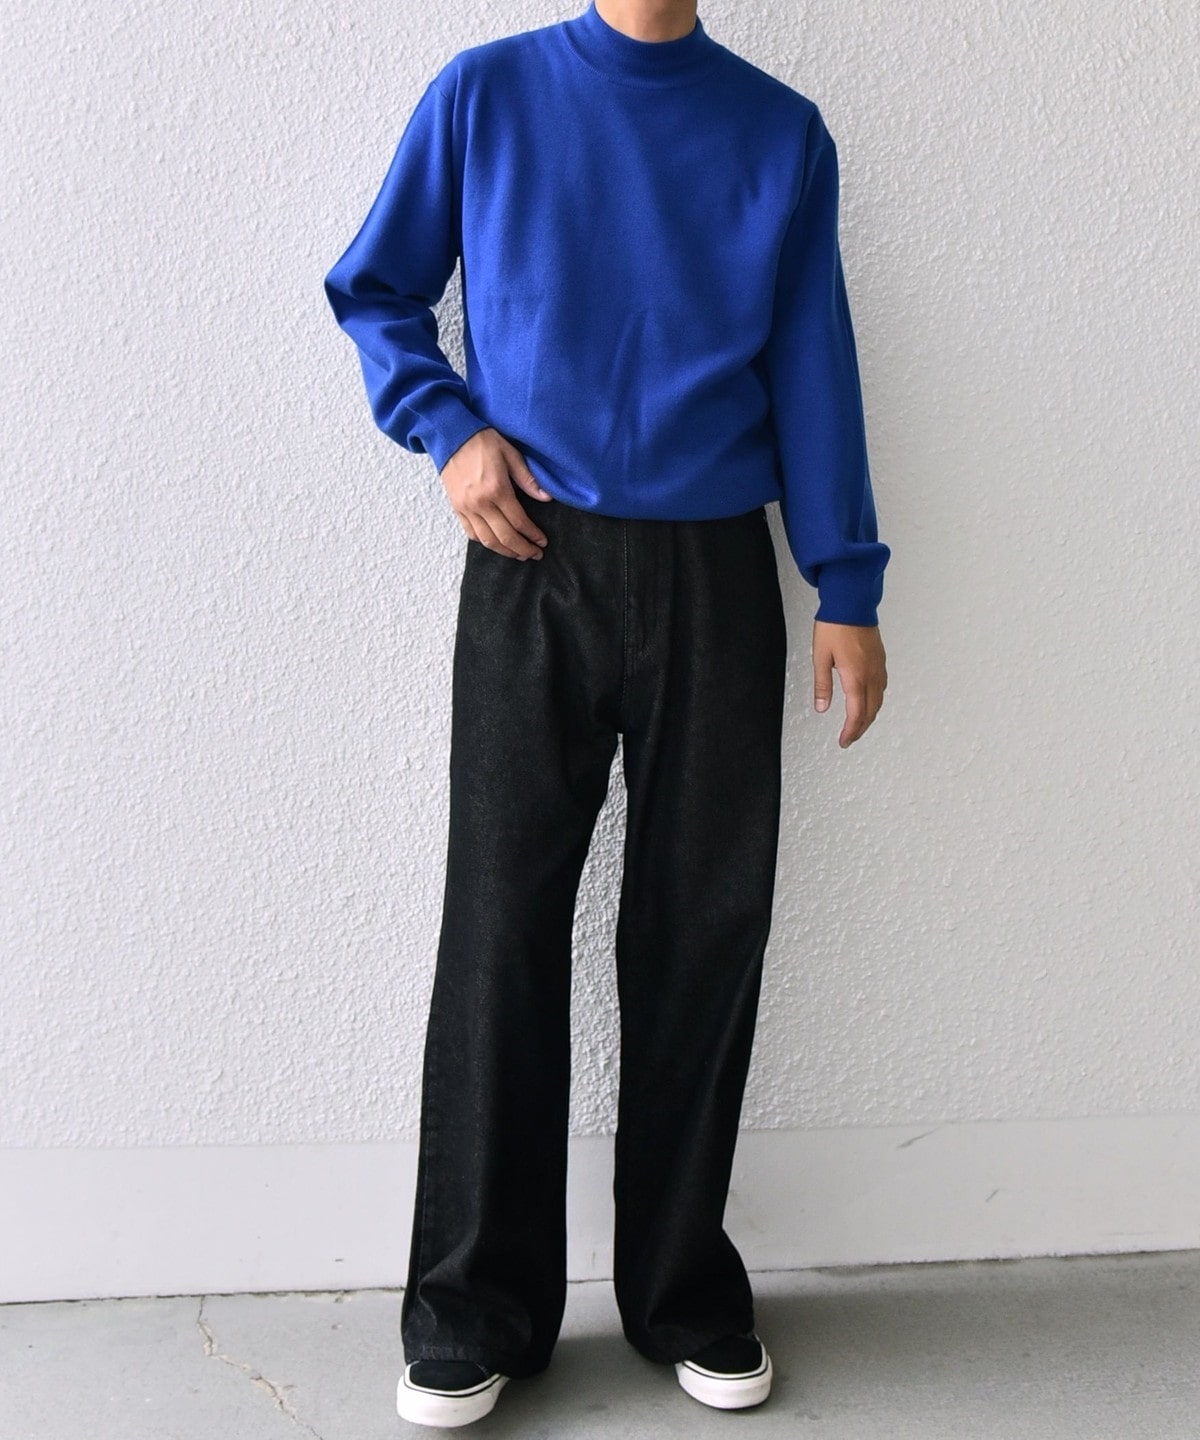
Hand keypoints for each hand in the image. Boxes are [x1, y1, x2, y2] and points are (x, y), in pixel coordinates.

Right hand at [440, 428, 552, 558]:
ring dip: (505, 551)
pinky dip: (485, 542)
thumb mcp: (510, 454)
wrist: (451, 436)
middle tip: (535, 554)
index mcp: (497, 490)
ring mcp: (466, 508)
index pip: (519, 522)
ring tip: (519, 554)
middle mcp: (480, 503)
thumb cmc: (482, 442)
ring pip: (488, 540)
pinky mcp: (456, 508)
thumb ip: (528, 479)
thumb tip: (546, 498)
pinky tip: (496, 544)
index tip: (542, 542)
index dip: (533, 535)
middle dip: (522, 549)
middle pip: (505, 537)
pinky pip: (471, 533)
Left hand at [812, 619, 887, 747]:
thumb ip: (822, 685)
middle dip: (860, 728)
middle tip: (849, 738)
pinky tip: (869, 701)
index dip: (850, 731)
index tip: (844, 741)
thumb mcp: (820, 657)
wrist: (852, 603)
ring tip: (858, 724)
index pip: (856, 714)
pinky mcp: (880, 659)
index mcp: (855, 677)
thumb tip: (822, 708)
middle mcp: (871, 675)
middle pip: (870, 711)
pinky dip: (876, 701)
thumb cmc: (834, 627)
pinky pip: (882, 687)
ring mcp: (878, 667)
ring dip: (869, 716)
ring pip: (879, 701)